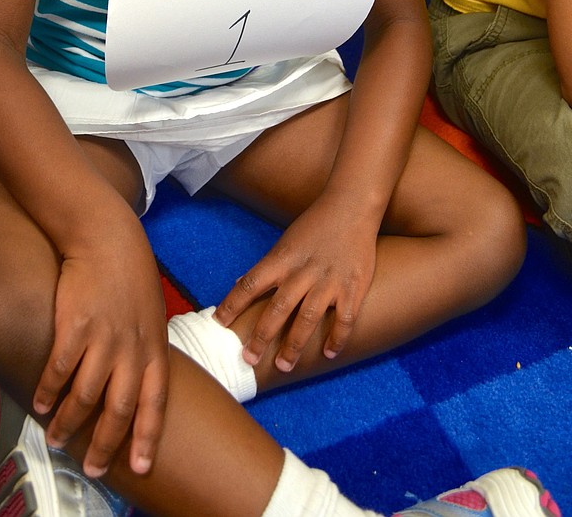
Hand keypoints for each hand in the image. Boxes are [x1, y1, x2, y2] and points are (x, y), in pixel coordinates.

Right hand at [34, 219, 168, 476]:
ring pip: (86, 396)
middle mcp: (131, 346)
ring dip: (70, 423)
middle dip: (106, 445)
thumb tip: (138, 376)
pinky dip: (49, 391)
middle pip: (120, 409)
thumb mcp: (150, 310)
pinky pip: (59, 370)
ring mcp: (103, 337)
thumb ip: (145, 345)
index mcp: (154, 345)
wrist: (105, 235)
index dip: (148, 437)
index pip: (156, 401)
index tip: (142, 466)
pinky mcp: (74, 325)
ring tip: (58, 439)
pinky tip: (41, 404)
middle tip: (93, 468)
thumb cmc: (128, 270)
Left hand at [213, 197, 377, 372]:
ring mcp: (329, 280)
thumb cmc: (315, 224)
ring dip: (294, 345)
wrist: (352, 205)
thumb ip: (266, 266)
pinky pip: (344, 319)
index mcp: (282, 258)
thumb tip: (240, 283)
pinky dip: (337, 338)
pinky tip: (328, 353)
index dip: (232, 304)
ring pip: (308, 319)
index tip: (218, 324)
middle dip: (261, 336)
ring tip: (283, 366)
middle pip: (277, 308)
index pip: (250, 283)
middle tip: (248, 359)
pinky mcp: (353, 287)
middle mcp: (303, 271)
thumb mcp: (285, 242)